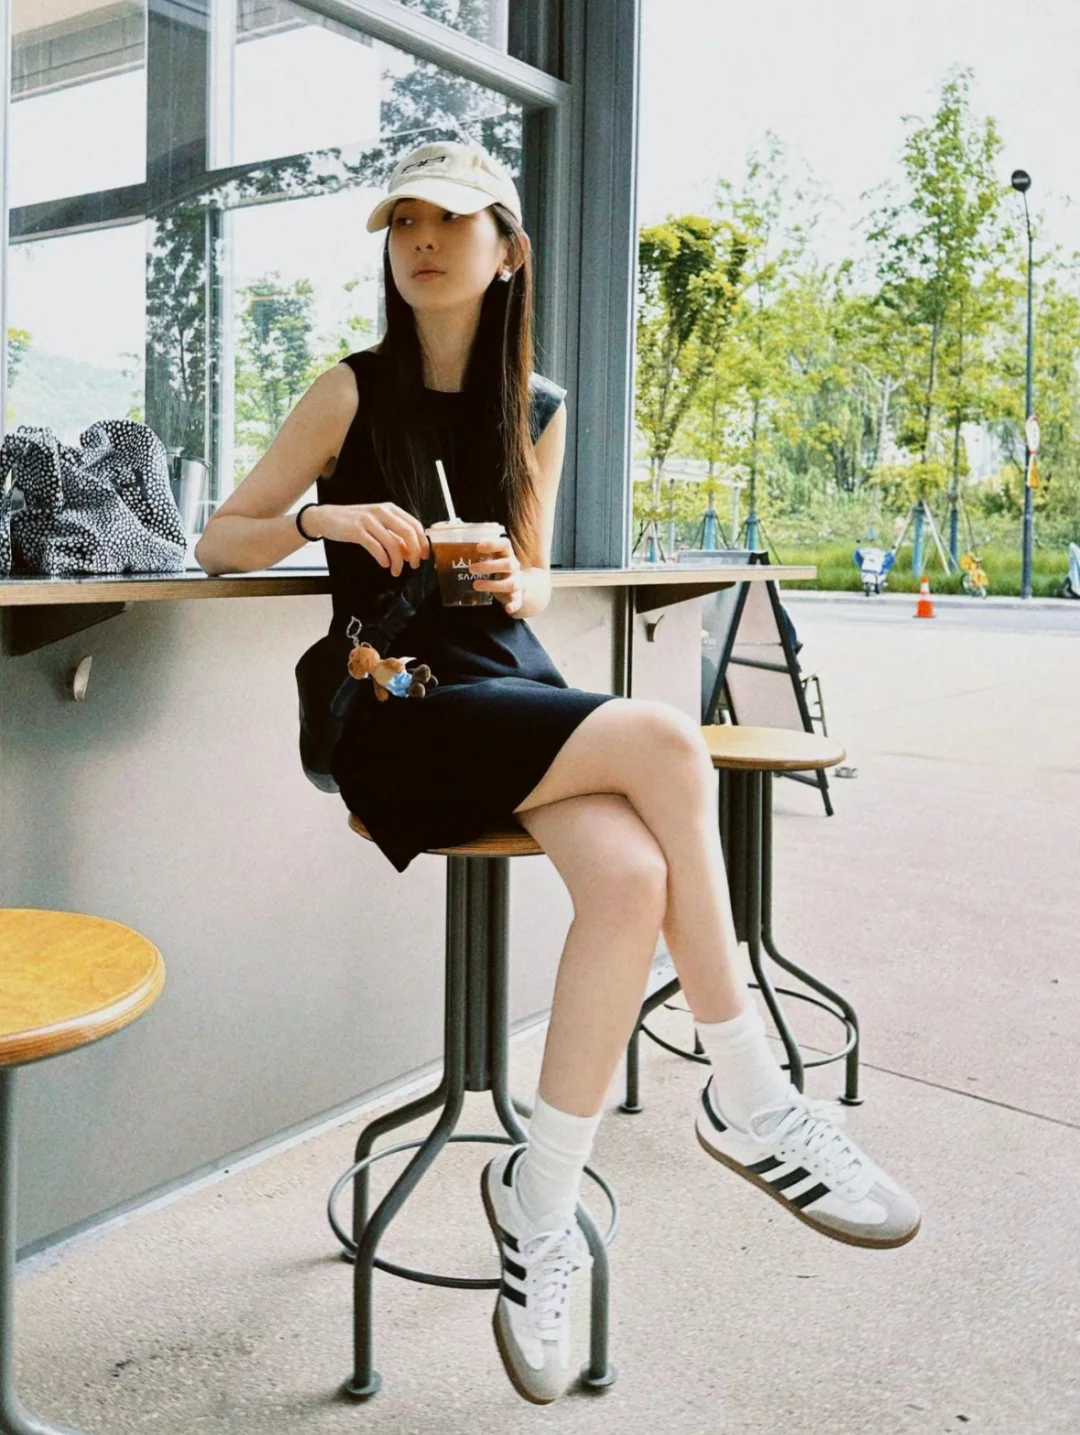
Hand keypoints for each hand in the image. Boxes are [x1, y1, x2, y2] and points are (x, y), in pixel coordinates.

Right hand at [313, 503, 428, 576]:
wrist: (326, 517)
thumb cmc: (354, 522)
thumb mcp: (378, 526)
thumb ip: (394, 537)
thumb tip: (411, 553)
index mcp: (390, 509)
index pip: (414, 525)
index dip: (422, 542)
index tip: (424, 556)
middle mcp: (382, 512)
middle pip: (408, 533)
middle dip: (415, 552)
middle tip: (414, 565)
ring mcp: (369, 520)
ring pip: (392, 543)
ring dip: (398, 560)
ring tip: (396, 571)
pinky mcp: (357, 530)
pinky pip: (375, 546)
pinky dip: (383, 558)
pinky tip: (384, 564)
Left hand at [470, 536, 524, 614]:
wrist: (516, 586)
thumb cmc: (497, 571)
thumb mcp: (489, 562)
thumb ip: (473, 559)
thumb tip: (442, 561)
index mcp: (506, 555)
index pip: (505, 544)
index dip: (493, 544)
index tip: (479, 546)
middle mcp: (514, 567)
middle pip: (507, 564)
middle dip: (489, 566)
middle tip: (471, 569)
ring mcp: (517, 582)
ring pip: (510, 583)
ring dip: (493, 585)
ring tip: (475, 585)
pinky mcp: (517, 596)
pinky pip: (518, 601)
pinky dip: (513, 605)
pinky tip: (507, 609)